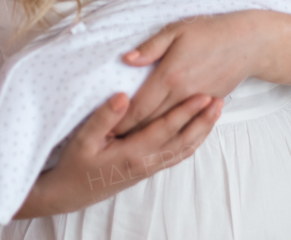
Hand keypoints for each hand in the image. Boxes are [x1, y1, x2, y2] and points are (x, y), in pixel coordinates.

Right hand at [15, 91, 221, 218]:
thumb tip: (124, 96)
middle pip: (183, 140)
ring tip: (216, 111)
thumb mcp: (83, 139)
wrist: (70, 193)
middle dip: (203, 121)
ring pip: (184, 149)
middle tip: (220, 100)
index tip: (203, 95)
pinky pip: (177, 155)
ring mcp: (149, 168)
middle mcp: (146, 162)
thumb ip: (104, 117)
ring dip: (202, 131)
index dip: (186, 112)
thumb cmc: (75, 164)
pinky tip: (200, 130)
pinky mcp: (148, 170)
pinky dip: (192, 142)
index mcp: (132, 153)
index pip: (166, 129)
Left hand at [116, 11, 264, 134]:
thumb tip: (126, 60)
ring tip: (129, 145)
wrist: (248, 42)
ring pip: (168, 127)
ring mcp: (197, 103)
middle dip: (130, 135)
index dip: (120, 122)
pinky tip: (160, 137)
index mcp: (169, 76)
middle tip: (110, 144)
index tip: (105, 131)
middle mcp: (182, 94)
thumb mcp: (176, 30)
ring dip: (149, 137)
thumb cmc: (209, 31)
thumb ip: (150, 47)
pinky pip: (186, 124)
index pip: (138, 108)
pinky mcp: (209, 105)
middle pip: (150, 123)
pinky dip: (171, 132)